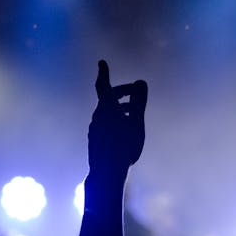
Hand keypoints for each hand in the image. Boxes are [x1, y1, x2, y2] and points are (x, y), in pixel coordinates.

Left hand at [88, 60, 147, 175]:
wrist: (106, 173)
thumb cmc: (124, 147)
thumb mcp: (136, 123)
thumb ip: (138, 102)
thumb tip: (141, 81)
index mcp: (106, 109)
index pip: (103, 86)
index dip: (103, 73)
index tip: (101, 62)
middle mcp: (97, 117)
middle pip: (107, 98)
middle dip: (122, 92)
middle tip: (135, 93)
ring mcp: (94, 129)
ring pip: (106, 111)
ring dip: (119, 107)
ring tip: (133, 113)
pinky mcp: (95, 139)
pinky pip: (105, 122)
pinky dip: (115, 118)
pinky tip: (124, 129)